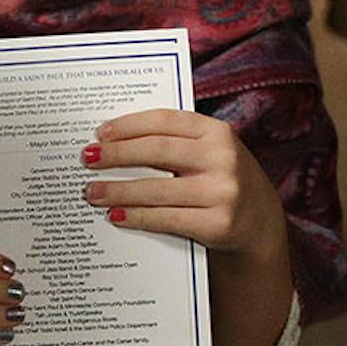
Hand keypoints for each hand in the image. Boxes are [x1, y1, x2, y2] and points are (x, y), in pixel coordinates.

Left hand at [84, 110, 283, 257]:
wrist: (260, 224)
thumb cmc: (221, 180)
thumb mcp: (208, 153)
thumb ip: (174, 143)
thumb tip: (112, 141)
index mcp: (217, 132)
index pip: (165, 121)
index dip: (128, 125)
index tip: (100, 133)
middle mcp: (223, 158)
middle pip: (157, 151)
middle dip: (116, 155)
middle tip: (86, 159)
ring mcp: (223, 192)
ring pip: (157, 189)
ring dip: (118, 191)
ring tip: (91, 192)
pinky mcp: (218, 224)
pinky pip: (166, 218)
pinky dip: (137, 217)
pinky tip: (116, 215)